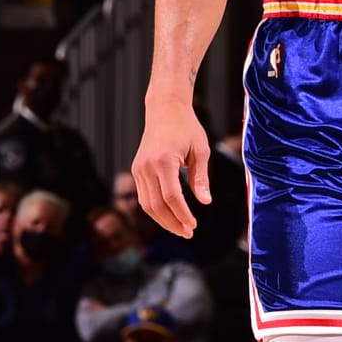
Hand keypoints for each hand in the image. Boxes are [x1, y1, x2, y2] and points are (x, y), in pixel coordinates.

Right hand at [133, 102, 207, 237]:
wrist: (165, 108)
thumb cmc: (187, 127)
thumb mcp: (200, 151)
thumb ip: (201, 178)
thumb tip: (205, 202)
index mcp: (164, 161)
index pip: (172, 197)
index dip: (183, 215)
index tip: (194, 226)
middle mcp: (147, 166)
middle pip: (156, 205)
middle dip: (172, 223)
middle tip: (188, 233)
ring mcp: (139, 168)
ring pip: (146, 204)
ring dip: (163, 220)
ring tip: (180, 228)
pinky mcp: (136, 169)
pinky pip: (143, 196)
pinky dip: (155, 209)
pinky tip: (169, 215)